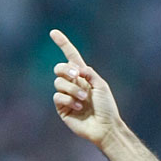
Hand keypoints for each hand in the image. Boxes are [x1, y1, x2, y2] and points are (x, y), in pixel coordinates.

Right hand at [50, 29, 120, 146]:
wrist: (106, 128)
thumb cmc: (107, 108)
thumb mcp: (101, 86)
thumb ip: (89, 73)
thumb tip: (76, 67)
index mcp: (83, 77)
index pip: (71, 57)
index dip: (63, 45)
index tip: (54, 32)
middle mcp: (73, 85)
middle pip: (59, 68)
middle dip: (65, 69)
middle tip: (76, 75)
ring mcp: (67, 96)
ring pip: (58, 83)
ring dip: (72, 89)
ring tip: (84, 99)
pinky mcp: (62, 108)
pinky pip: (58, 96)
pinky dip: (69, 100)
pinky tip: (79, 107)